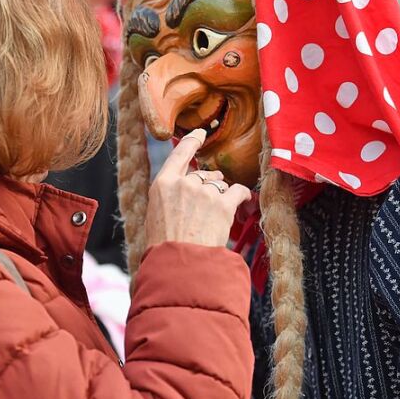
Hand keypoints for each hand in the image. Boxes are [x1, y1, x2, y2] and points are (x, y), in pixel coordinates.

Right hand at [145, 129, 249, 248]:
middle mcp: (184, 183)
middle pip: (203, 175)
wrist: (179, 265)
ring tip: (216, 216)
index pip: (179, 154)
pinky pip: (238, 191)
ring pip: (220, 185)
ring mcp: (204, 193)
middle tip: (207, 203)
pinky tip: (244, 200)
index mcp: (162, 184)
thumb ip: (170, 196)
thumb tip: (188, 187)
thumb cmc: (165, 246)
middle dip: (209, 185)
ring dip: (221, 196)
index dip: (192, 141)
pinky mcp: (223, 205)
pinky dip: (242, 195)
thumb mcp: (155, 215)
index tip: (201, 134)